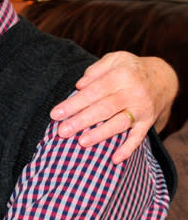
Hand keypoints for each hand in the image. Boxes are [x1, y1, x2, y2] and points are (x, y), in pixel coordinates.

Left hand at [51, 52, 177, 162]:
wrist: (163, 78)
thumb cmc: (130, 69)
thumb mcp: (115, 60)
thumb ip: (95, 71)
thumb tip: (79, 85)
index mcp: (121, 75)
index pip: (93, 91)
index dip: (74, 103)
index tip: (55, 114)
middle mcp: (133, 93)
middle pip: (103, 109)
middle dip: (81, 121)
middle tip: (62, 131)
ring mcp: (142, 109)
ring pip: (118, 124)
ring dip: (100, 134)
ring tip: (81, 142)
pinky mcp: (148, 122)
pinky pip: (138, 137)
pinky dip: (128, 149)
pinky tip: (114, 159)